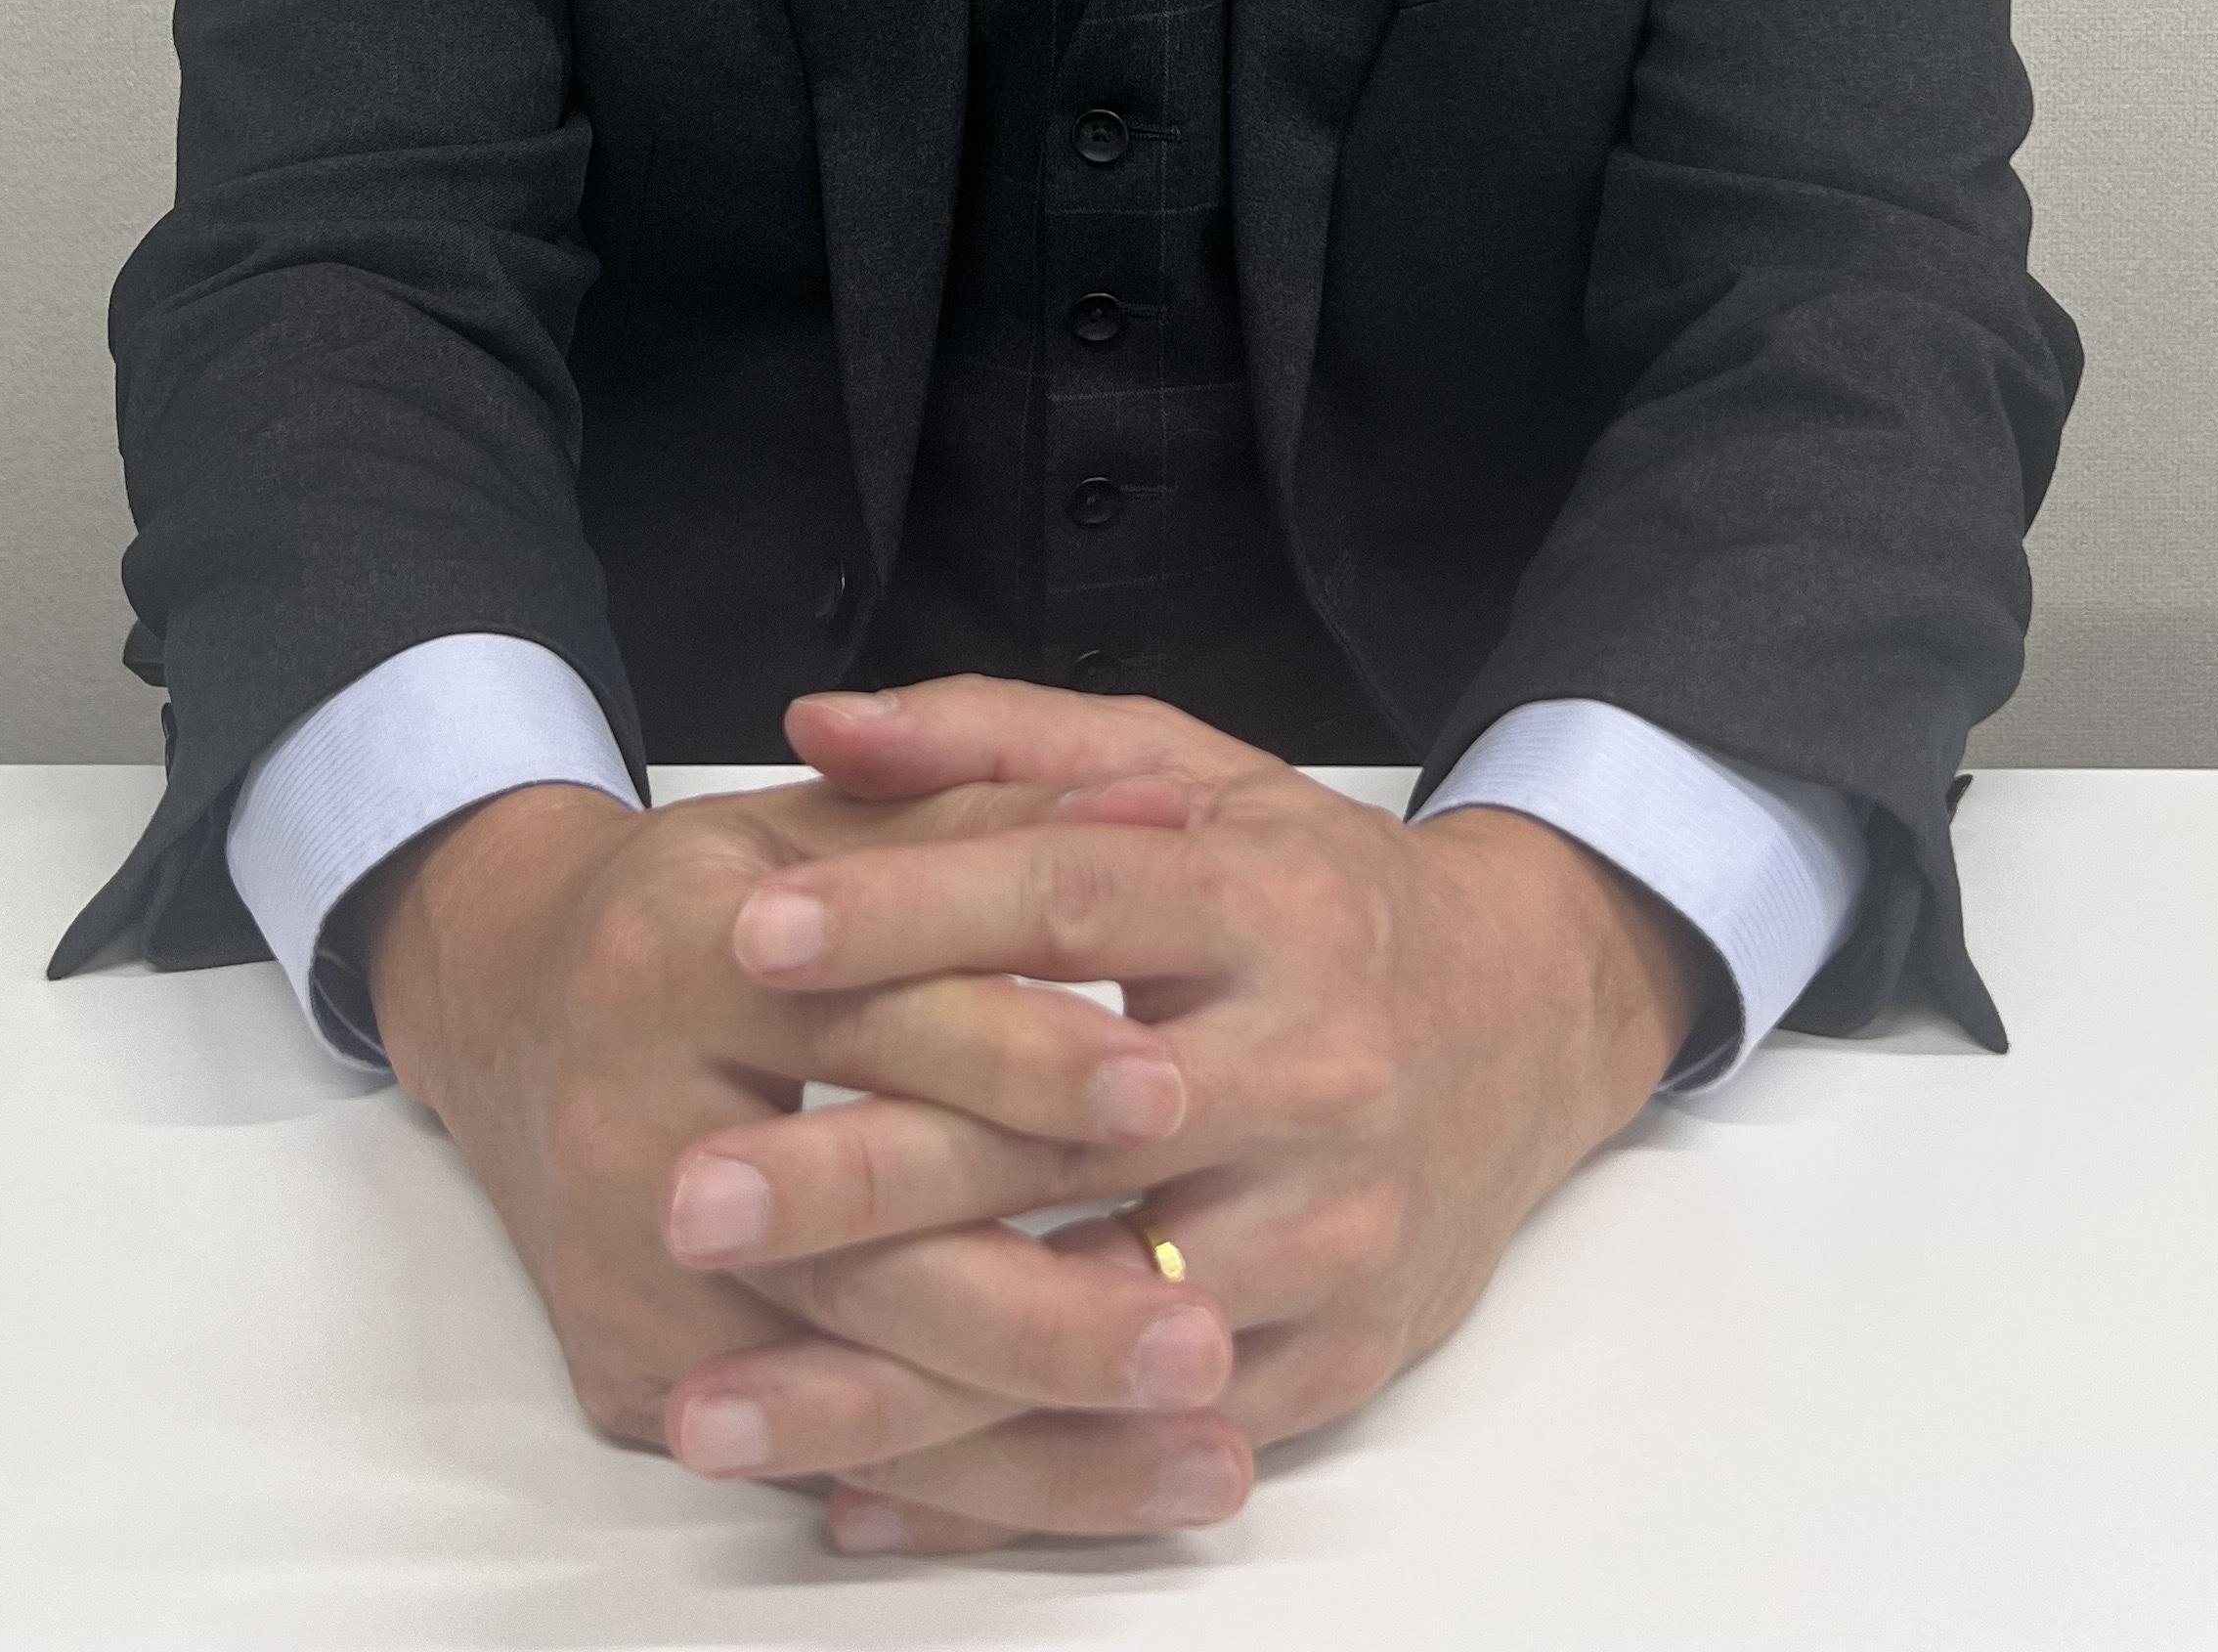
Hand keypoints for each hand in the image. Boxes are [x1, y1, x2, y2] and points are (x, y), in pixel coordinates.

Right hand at [351, 763, 1242, 1522]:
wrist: (515, 1003)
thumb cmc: (714, 903)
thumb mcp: (832, 822)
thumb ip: (995, 811)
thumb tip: (1165, 811)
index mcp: (681, 954)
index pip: (877, 1021)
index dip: (1028, 1054)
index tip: (1175, 1095)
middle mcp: (631, 1128)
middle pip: (862, 1250)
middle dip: (1049, 1309)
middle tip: (1207, 1339)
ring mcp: (623, 1278)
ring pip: (852, 1389)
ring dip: (1041, 1437)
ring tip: (1205, 1446)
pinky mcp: (633, 1379)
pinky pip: (823, 1459)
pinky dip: (973, 1487)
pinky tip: (1105, 1486)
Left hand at [662, 677, 1717, 1555]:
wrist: (1531, 1013)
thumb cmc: (1314, 888)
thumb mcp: (1184, 772)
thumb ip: (995, 743)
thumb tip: (818, 723)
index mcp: (1269, 906)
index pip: (1068, 904)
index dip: (904, 913)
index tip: (747, 936)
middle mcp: (1313, 1068)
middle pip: (1059, 1131)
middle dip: (859, 1176)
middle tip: (686, 1198)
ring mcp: (1334, 1230)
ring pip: (1092, 1321)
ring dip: (894, 1377)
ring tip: (711, 1398)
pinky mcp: (1341, 1360)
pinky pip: (1146, 1445)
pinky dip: (994, 1488)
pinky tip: (844, 1494)